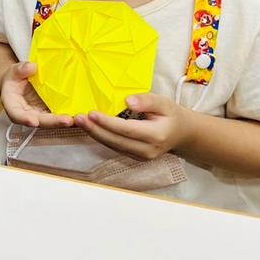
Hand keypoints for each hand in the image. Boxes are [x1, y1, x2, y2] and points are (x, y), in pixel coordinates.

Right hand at [1, 62, 72, 128]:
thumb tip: (32, 67)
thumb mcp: (14, 71)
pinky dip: (68, 117)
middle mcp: (27, 115)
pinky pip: (58, 116)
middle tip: (66, 120)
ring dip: (63, 122)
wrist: (20, 83)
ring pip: (51, 122)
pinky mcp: (49, 113)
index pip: (17, 115)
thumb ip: (20, 69)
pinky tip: (79, 115)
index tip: (33, 121)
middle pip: (39, 121)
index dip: (24, 119)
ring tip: (76, 119)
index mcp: (13, 106)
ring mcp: (39, 115)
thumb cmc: (15, 78)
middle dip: (53, 122)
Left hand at [74, 93, 192, 160]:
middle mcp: (148, 150)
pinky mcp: (135, 157)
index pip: (126, 130)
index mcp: (156, 136)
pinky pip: (115, 147)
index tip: (91, 113)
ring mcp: (141, 157)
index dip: (107, 123)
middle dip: (95, 129)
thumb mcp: (164, 102)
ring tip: (79, 121)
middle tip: (77, 118)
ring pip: (113, 146)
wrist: (182, 134)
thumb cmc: (171, 115)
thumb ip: (146, 101)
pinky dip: (101, 137)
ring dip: (94, 134)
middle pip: (116, 141)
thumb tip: (127, 101)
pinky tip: (90, 127)